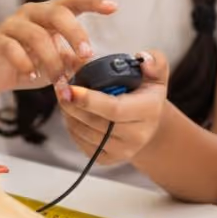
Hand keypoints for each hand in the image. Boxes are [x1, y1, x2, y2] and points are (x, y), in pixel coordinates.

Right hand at [0, 0, 116, 98]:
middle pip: (57, 13)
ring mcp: (12, 25)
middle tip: (86, 54)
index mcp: (50, 14)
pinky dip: (25, 64)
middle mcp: (32, 13)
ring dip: (52, 60)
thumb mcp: (54, 63)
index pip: (74, 1)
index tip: (113, 7)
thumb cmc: (25, 64)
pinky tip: (32, 76)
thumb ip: (71, 61)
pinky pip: (12, 48)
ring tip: (59, 80)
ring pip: (37, 35)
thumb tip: (93, 65)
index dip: (93, 1)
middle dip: (75, 33)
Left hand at [55, 51, 168, 166]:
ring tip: (64, 97)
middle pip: (95, 122)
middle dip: (72, 104)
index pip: (114, 109)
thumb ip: (154, 60)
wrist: (148, 124)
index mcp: (149, 111)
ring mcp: (122, 151)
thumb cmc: (146, 93)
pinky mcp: (108, 159)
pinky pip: (81, 143)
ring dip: (69, 114)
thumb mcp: (156, 73)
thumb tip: (143, 59)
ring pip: (84, 133)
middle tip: (60, 87)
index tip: (69, 88)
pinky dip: (72, 126)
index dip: (89, 100)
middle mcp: (137, 135)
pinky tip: (72, 112)